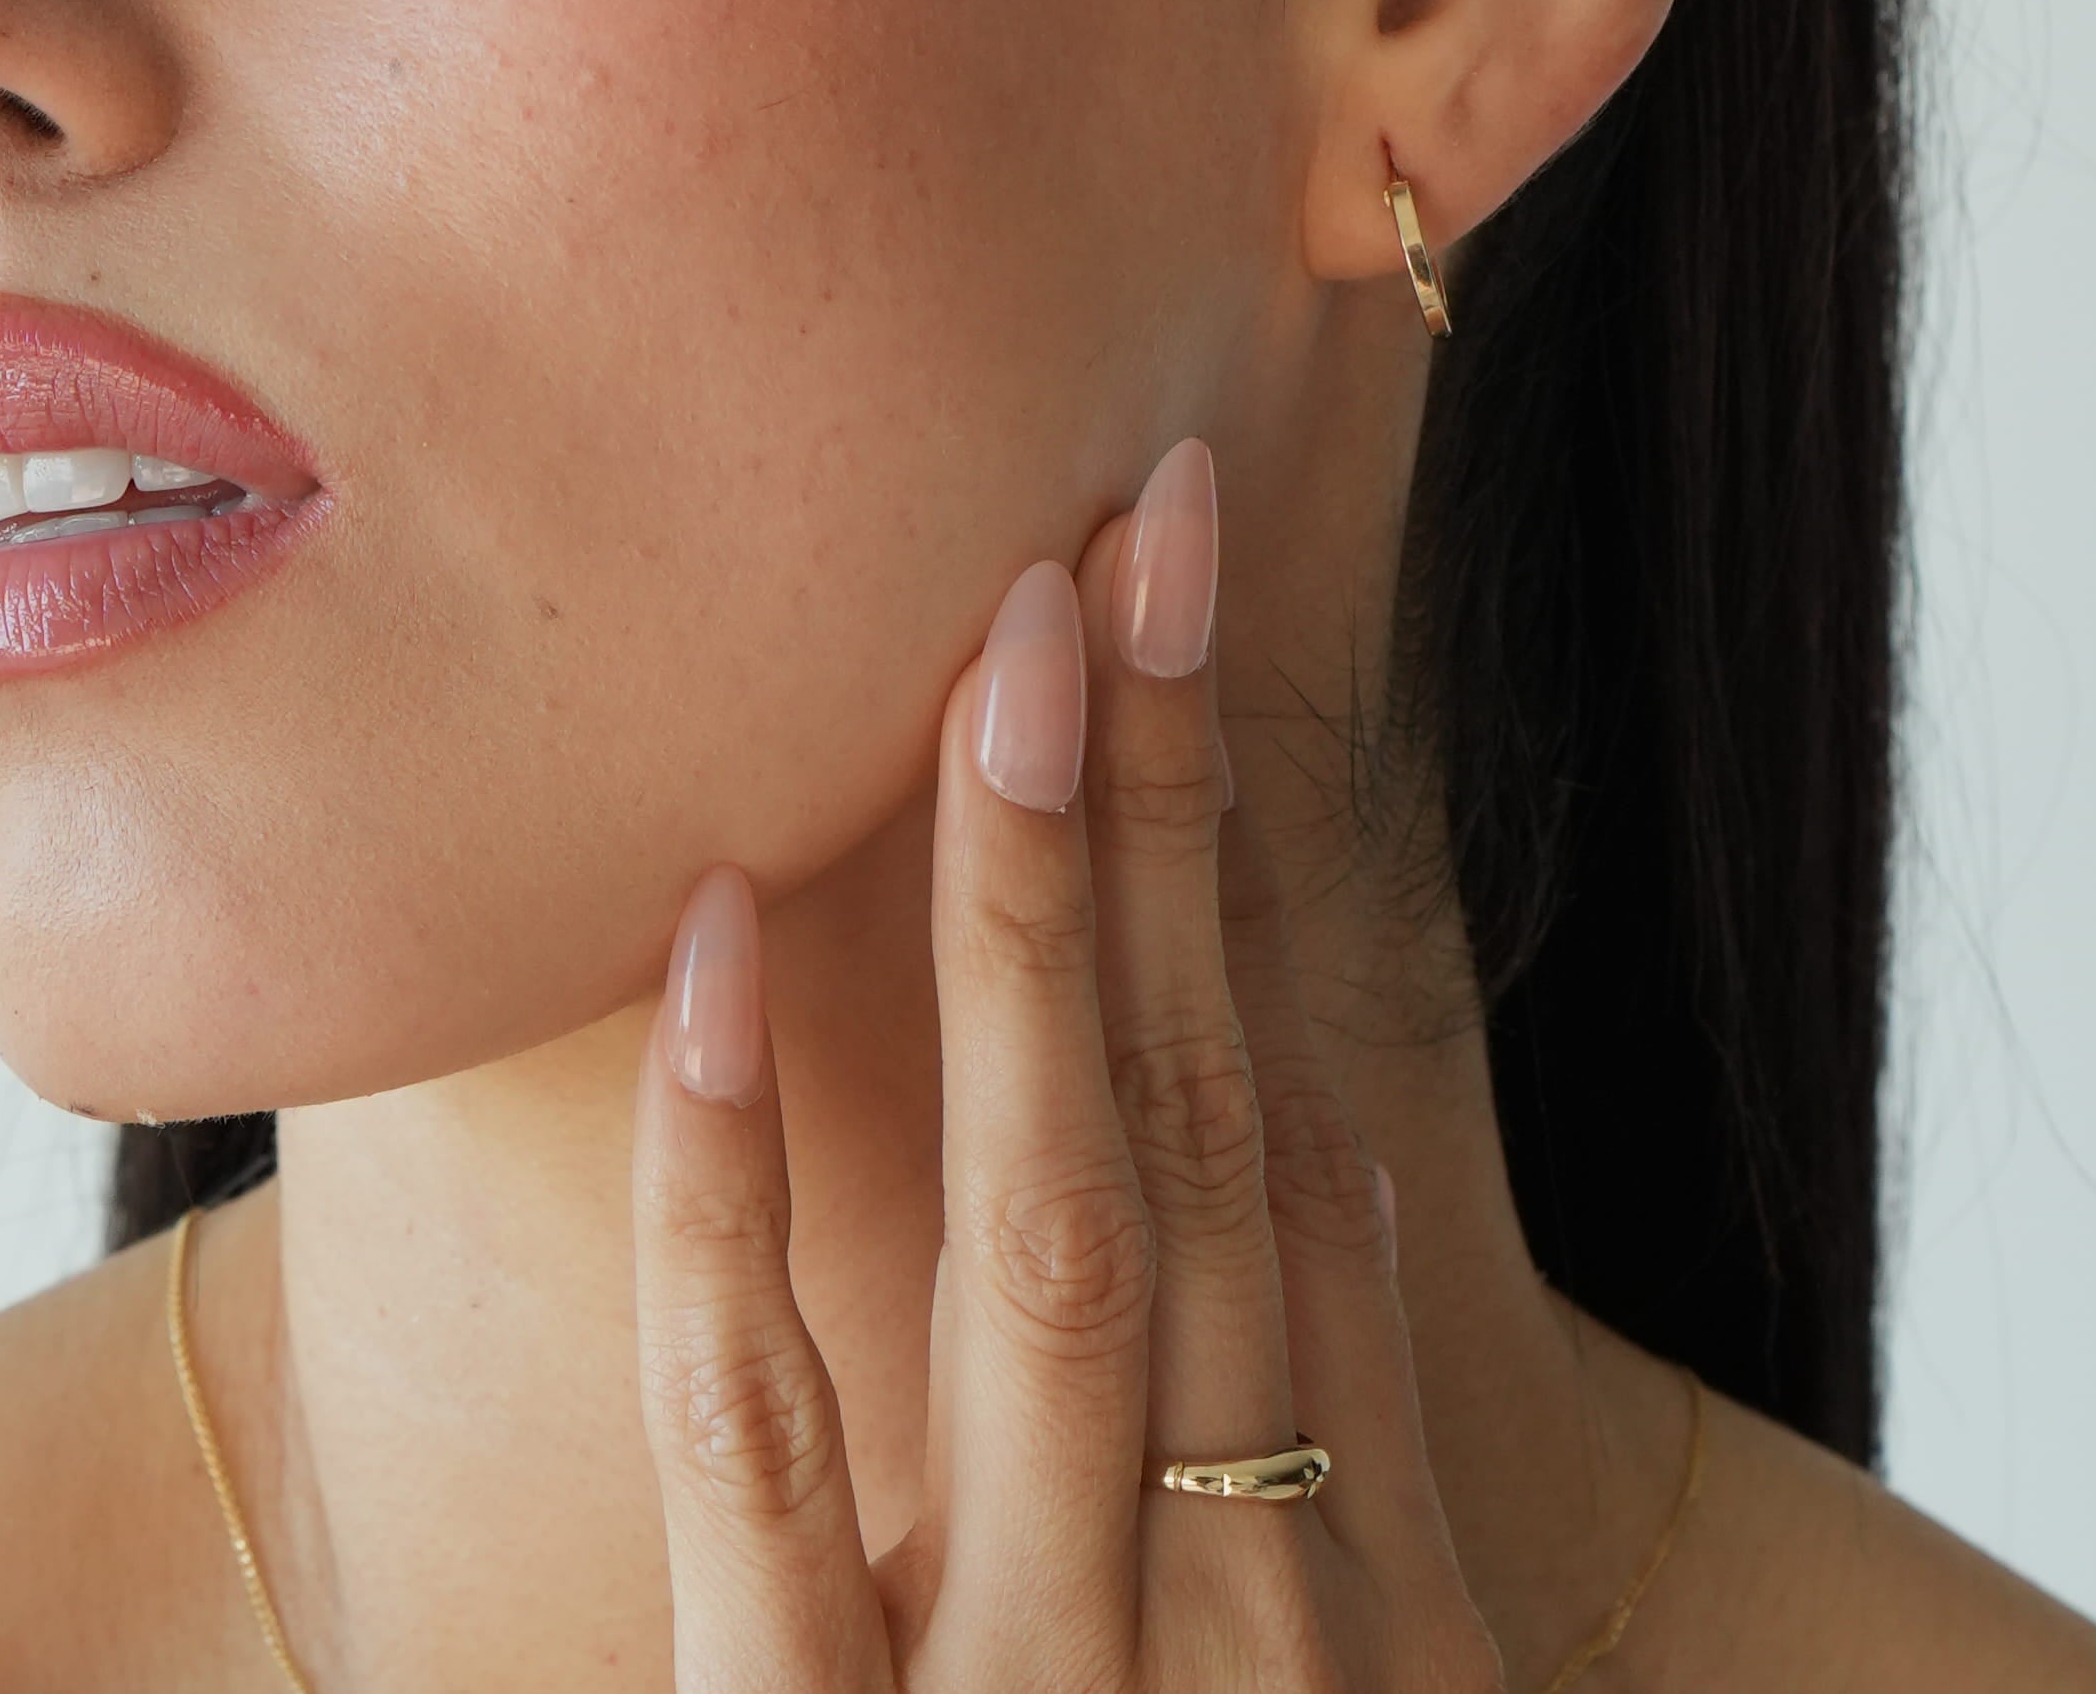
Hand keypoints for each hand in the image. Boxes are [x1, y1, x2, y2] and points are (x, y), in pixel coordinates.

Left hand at [629, 437, 1503, 1693]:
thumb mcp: (1385, 1691)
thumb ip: (1353, 1450)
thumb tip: (1324, 1136)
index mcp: (1342, 1569)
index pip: (1274, 1134)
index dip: (1223, 861)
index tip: (1176, 621)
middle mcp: (1216, 1586)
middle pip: (1194, 1124)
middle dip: (1165, 809)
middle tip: (1140, 519)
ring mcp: (1028, 1676)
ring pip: (1043, 1235)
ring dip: (1031, 915)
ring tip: (1012, 642)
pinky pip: (751, 1445)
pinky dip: (731, 1190)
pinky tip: (711, 947)